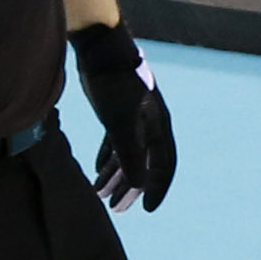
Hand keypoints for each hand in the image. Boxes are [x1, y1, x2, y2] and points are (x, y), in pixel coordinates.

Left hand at [69, 20, 175, 213]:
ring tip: (101, 196)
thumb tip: (138, 186)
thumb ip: (129, 154)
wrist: (100, 49)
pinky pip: (115, 142)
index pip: (163, 164)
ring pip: (127, 154)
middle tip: (117, 210)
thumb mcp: (120, 122)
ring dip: (115, 175)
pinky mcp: (116, 111)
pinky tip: (97, 173)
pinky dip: (107, 158)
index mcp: (158, 125)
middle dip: (130, 188)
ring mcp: (133, 117)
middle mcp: (150, 123)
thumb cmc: (113, 83)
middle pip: (144, 163)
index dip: (156, 188)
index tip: (146, 209)